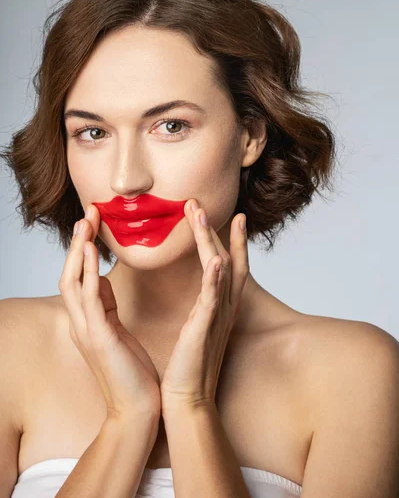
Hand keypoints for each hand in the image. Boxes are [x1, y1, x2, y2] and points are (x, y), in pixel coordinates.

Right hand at [58, 204, 160, 422]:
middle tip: (89, 212)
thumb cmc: (131, 371)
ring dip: (79, 250)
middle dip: (78, 242)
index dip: (84, 248)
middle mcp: (81, 322)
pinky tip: (92, 252)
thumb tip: (103, 279)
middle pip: (70, 273)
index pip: (80, 276)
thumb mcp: (116, 329)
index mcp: (88, 320)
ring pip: (73, 281)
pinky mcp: (98, 337)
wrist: (138, 409)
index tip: (95, 221)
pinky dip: (88, 272)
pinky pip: (88, 298)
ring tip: (86, 222)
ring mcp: (86, 330)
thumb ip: (106, 305)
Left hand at [160, 199, 248, 412]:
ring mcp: (217, 316)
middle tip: (200, 203)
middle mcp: (224, 307)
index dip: (234, 240)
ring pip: (218, 270)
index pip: (231, 266)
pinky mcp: (205, 328)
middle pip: (226, 259)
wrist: (187, 399)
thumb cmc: (190, 366)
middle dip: (214, 229)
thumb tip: (197, 297)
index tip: (235, 216)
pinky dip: (216, 278)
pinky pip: (213, 299)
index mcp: (220, 307)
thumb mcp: (198, 330)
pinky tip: (217, 258)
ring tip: (201, 214)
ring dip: (210, 240)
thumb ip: (201, 309)